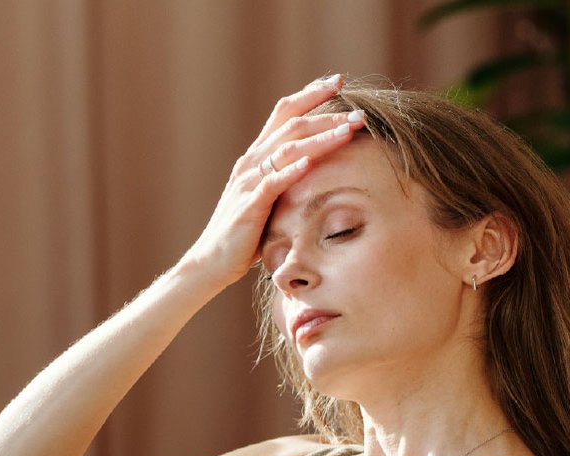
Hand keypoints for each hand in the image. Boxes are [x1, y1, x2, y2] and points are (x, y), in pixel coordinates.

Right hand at [179, 75, 365, 288]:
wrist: (211, 261)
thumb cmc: (245, 234)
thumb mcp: (268, 198)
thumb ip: (286, 178)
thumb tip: (320, 165)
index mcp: (255, 157)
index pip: (282, 113)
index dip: (309, 94)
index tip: (338, 81)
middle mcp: (250, 163)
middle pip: (290, 125)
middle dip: (326, 115)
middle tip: (358, 113)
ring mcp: (247, 182)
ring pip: (287, 149)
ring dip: (321, 138)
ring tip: (349, 130)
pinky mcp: (248, 206)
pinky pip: (272, 183)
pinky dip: (292, 171)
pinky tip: (311, 162)